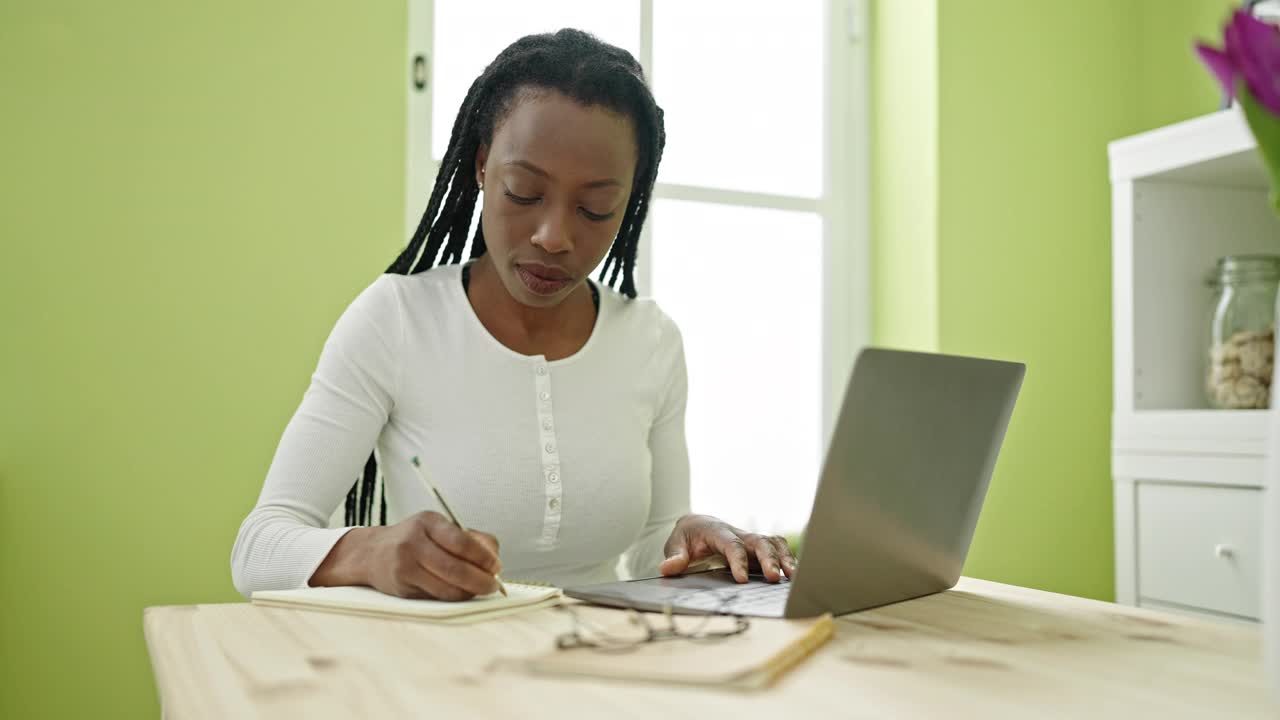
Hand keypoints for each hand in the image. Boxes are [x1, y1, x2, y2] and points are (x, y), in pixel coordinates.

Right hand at [364, 511, 502, 600]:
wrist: (372, 553)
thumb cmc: (414, 539)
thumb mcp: (439, 528)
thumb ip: (471, 539)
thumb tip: (493, 557)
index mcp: (428, 522)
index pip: (461, 541)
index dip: (483, 557)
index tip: (496, 566)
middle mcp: (414, 542)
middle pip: (455, 568)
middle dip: (480, 580)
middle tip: (493, 585)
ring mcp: (406, 566)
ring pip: (446, 588)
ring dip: (468, 593)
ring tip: (478, 589)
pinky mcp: (402, 587)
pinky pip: (435, 597)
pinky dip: (453, 597)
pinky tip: (459, 592)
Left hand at [658, 514, 796, 582]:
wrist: (697, 525)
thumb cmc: (687, 538)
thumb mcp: (675, 544)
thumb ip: (674, 556)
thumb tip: (668, 569)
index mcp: (717, 531)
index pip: (731, 544)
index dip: (738, 560)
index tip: (741, 580)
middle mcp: (738, 533)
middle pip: (759, 541)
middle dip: (768, 558)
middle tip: (774, 578)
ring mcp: (749, 540)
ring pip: (773, 543)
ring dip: (784, 558)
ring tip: (794, 577)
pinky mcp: (757, 548)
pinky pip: (777, 549)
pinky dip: (787, 559)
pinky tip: (795, 577)